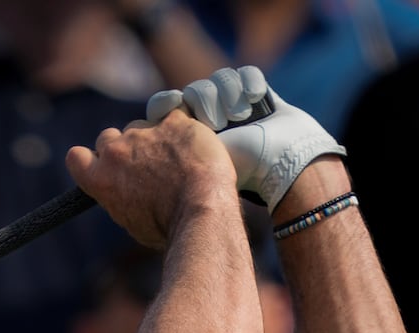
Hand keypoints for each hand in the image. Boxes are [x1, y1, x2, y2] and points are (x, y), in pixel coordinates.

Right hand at [65, 109, 240, 248]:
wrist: (200, 212)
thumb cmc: (168, 226)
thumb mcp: (130, 220)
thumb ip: (120, 196)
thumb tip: (128, 194)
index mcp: (100, 179)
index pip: (76, 157)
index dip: (91, 158)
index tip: (104, 164)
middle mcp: (116, 152)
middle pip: (108, 137)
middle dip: (124, 147)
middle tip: (147, 164)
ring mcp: (144, 134)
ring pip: (142, 125)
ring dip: (155, 136)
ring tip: (179, 159)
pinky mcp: (173, 122)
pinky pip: (175, 113)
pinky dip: (183, 126)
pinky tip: (194, 143)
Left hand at [146, 65, 343, 209]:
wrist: (280, 165)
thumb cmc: (234, 173)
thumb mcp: (190, 167)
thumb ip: (162, 157)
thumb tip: (138, 146)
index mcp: (187, 134)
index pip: (165, 105)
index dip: (165, 103)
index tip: (172, 106)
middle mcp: (209, 115)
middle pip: (196, 89)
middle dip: (207, 102)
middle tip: (220, 124)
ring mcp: (233, 102)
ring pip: (220, 79)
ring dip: (229, 95)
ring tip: (241, 117)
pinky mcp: (258, 92)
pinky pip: (246, 73)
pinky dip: (251, 83)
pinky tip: (255, 100)